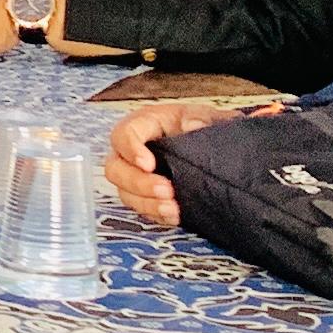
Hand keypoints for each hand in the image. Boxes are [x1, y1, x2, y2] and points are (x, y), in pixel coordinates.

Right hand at [104, 98, 268, 226]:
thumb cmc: (206, 127)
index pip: (123, 134)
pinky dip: (156, 214)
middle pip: (115, 169)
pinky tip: (175, 216)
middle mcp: (132, 150)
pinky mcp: (144, 195)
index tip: (149, 164)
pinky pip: (140, 208)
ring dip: (147, 204)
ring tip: (173, 209)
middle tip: (167, 191)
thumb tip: (192, 125)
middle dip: (139, 183)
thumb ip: (202, 118)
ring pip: (124, 193)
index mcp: (145, 124)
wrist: (216, 148)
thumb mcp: (209, 117)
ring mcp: (135, 174)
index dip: (131, 150)